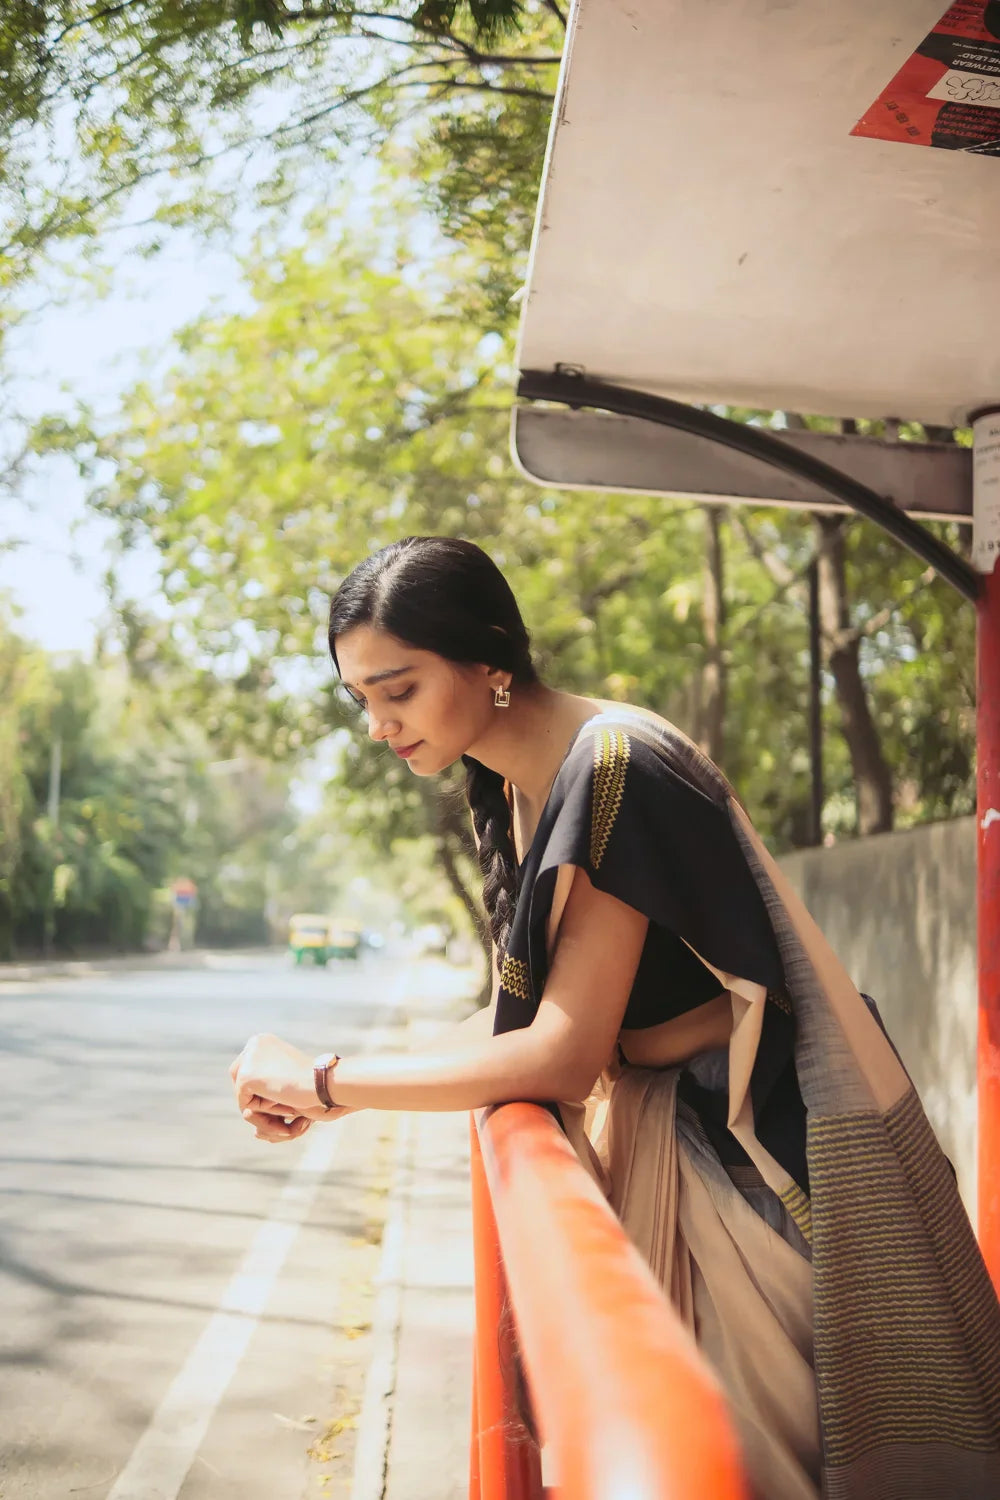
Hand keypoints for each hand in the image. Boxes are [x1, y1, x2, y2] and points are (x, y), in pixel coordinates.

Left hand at [229, 1033, 352, 1144]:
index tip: (273, 1096)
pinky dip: (261, 1110)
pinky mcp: (245, 1077)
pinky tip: (280, 1103)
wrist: (320, 1082)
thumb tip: (249, 1090)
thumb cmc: (310, 1079)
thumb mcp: (286, 1069)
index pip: (246, 1065)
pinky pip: (245, 1103)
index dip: (256, 1084)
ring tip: (281, 1103)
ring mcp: (247, 1060)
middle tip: (272, 1105)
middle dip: (251, 1093)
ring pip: (242, 1091)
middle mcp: (253, 1045)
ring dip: (258, 1104)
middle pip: (238, 1076)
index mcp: (262, 1040)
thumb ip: (269, 1072)